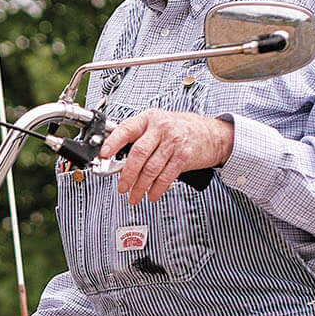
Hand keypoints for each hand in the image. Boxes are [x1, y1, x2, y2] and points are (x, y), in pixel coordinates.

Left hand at [100, 108, 231, 202]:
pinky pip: (166, 176)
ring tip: (134, 196)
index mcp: (149, 119)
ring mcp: (173, 142)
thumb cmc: (180, 129)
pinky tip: (151, 195)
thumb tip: (115, 157)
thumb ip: (138, 137)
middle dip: (126, 174)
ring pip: (151, 169)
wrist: (211, 133)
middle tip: (121, 187)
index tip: (103, 155)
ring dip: (140, 187)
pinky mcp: (184, 156)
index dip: (113, 143)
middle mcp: (161, 128)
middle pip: (138, 154)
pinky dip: (157, 189)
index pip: (126, 130)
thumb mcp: (157, 125)